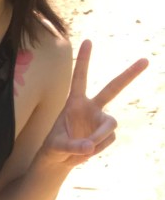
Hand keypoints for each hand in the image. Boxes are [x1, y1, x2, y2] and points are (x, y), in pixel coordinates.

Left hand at [41, 39, 147, 166]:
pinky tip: (87, 152)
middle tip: (145, 60)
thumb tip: (89, 146)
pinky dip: (98, 148)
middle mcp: (91, 107)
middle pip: (113, 88)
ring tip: (83, 149)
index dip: (84, 61)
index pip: (79, 78)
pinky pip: (108, 140)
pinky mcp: (107, 133)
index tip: (88, 40)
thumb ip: (71, 145)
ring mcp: (100, 120)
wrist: (60, 159)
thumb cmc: (54, 147)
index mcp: (74, 103)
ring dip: (99, 138)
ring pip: (110, 125)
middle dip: (129, 75)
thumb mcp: (55, 147)